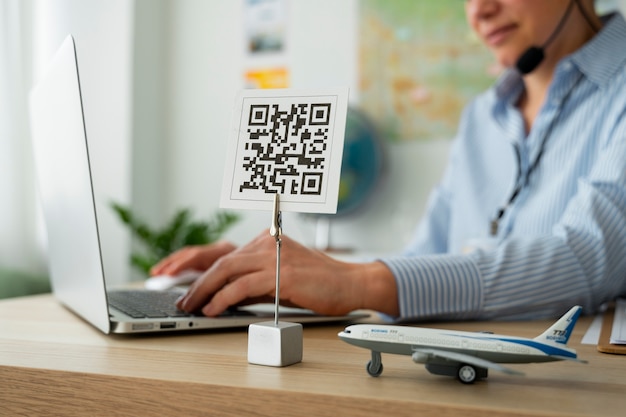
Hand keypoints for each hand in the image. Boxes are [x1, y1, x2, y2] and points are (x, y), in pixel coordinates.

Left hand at [168, 230, 398, 316]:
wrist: (350, 283)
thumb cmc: (319, 283)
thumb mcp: (281, 278)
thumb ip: (255, 282)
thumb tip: (225, 297)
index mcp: (268, 240)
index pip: (227, 255)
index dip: (203, 271)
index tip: (190, 288)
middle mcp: (268, 243)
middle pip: (222, 261)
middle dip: (197, 282)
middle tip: (183, 299)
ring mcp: (275, 257)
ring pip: (227, 271)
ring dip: (204, 291)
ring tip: (192, 306)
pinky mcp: (281, 274)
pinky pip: (242, 286)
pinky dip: (223, 298)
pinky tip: (214, 308)